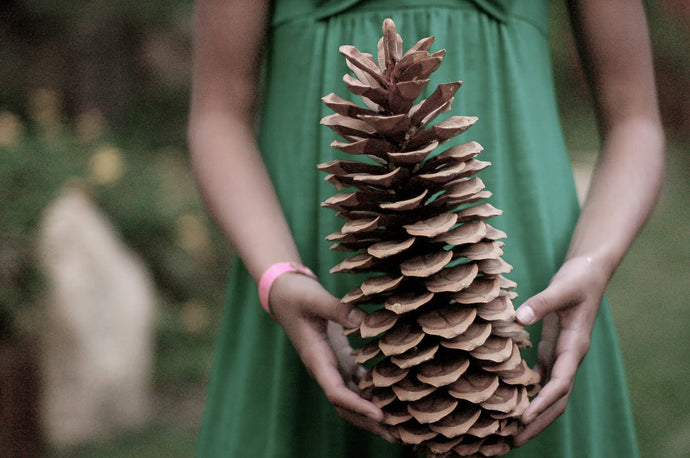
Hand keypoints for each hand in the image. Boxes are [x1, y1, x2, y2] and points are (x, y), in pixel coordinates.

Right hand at [269, 272, 394, 440]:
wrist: (283, 294)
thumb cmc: (295, 295)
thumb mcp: (315, 298)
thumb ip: (339, 310)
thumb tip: (366, 322)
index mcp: (316, 359)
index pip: (336, 392)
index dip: (358, 405)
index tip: (381, 415)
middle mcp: (324, 369)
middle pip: (345, 405)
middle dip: (368, 421)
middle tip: (397, 434)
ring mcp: (331, 366)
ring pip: (352, 397)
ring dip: (373, 411)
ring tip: (399, 424)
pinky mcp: (339, 358)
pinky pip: (357, 382)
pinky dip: (373, 392)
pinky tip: (394, 396)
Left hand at [513, 256, 608, 445]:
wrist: (589, 273)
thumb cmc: (579, 279)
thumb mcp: (561, 287)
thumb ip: (541, 303)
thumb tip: (518, 318)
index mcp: (575, 347)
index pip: (560, 383)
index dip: (542, 401)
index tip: (522, 417)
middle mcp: (570, 358)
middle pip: (557, 400)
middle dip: (537, 422)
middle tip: (513, 442)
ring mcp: (562, 357)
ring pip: (550, 394)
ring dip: (533, 414)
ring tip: (510, 434)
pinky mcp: (553, 350)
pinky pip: (543, 380)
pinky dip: (530, 395)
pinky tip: (512, 405)